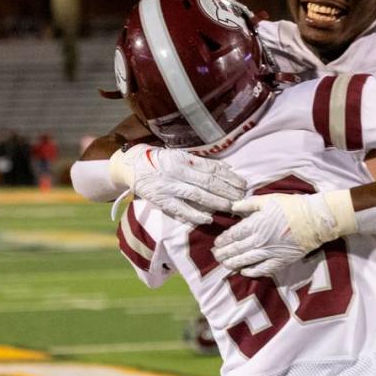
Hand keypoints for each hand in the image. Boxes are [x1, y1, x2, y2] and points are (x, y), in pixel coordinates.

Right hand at [110, 144, 245, 224]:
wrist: (133, 166)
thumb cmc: (161, 160)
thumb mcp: (181, 156)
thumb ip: (202, 163)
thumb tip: (227, 166)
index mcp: (184, 159)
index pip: (212, 169)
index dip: (229, 177)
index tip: (242, 184)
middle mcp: (178, 171)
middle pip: (208, 182)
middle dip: (227, 190)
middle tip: (241, 197)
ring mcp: (169, 186)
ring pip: (197, 195)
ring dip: (216, 201)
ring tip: (230, 206)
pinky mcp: (161, 200)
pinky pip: (180, 209)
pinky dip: (195, 215)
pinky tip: (208, 219)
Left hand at [212, 191, 355, 276]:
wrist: (314, 220)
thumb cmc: (291, 207)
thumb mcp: (268, 199)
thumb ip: (248, 204)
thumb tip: (233, 207)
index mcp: (256, 224)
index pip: (234, 234)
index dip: (224, 239)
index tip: (217, 243)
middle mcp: (260, 240)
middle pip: (237, 249)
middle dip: (225, 253)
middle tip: (216, 256)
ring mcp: (270, 252)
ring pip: (247, 260)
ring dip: (234, 263)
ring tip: (225, 265)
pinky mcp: (280, 260)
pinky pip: (263, 269)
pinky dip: (252, 271)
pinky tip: (244, 272)